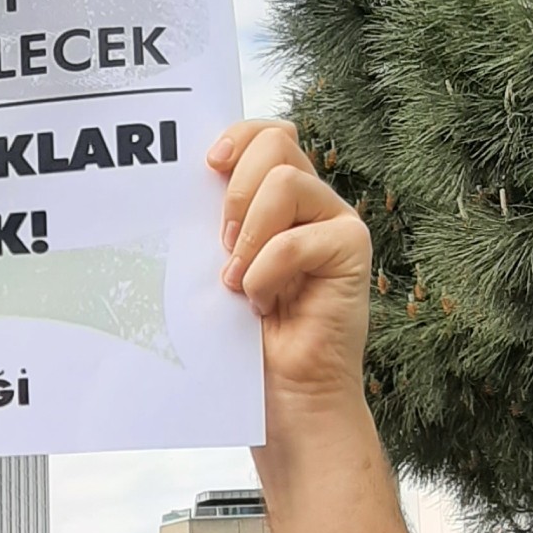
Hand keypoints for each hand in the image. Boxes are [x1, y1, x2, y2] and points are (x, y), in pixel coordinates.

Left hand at [210, 120, 370, 421]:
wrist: (282, 397)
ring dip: (249, 233)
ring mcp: (335, 223)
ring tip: (238, 280)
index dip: (237, 136)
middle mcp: (310, 204)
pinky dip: (267, 272)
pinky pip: (298, 239)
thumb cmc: (242, 340)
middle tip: (222, 245)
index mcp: (276, 199)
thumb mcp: (214, 269)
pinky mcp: (352, 251)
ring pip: (286, 182)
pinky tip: (262, 304)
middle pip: (277, 143)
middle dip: (236, 189)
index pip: (266, 135)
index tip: (207, 165)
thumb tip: (180, 186)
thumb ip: (211, 225)